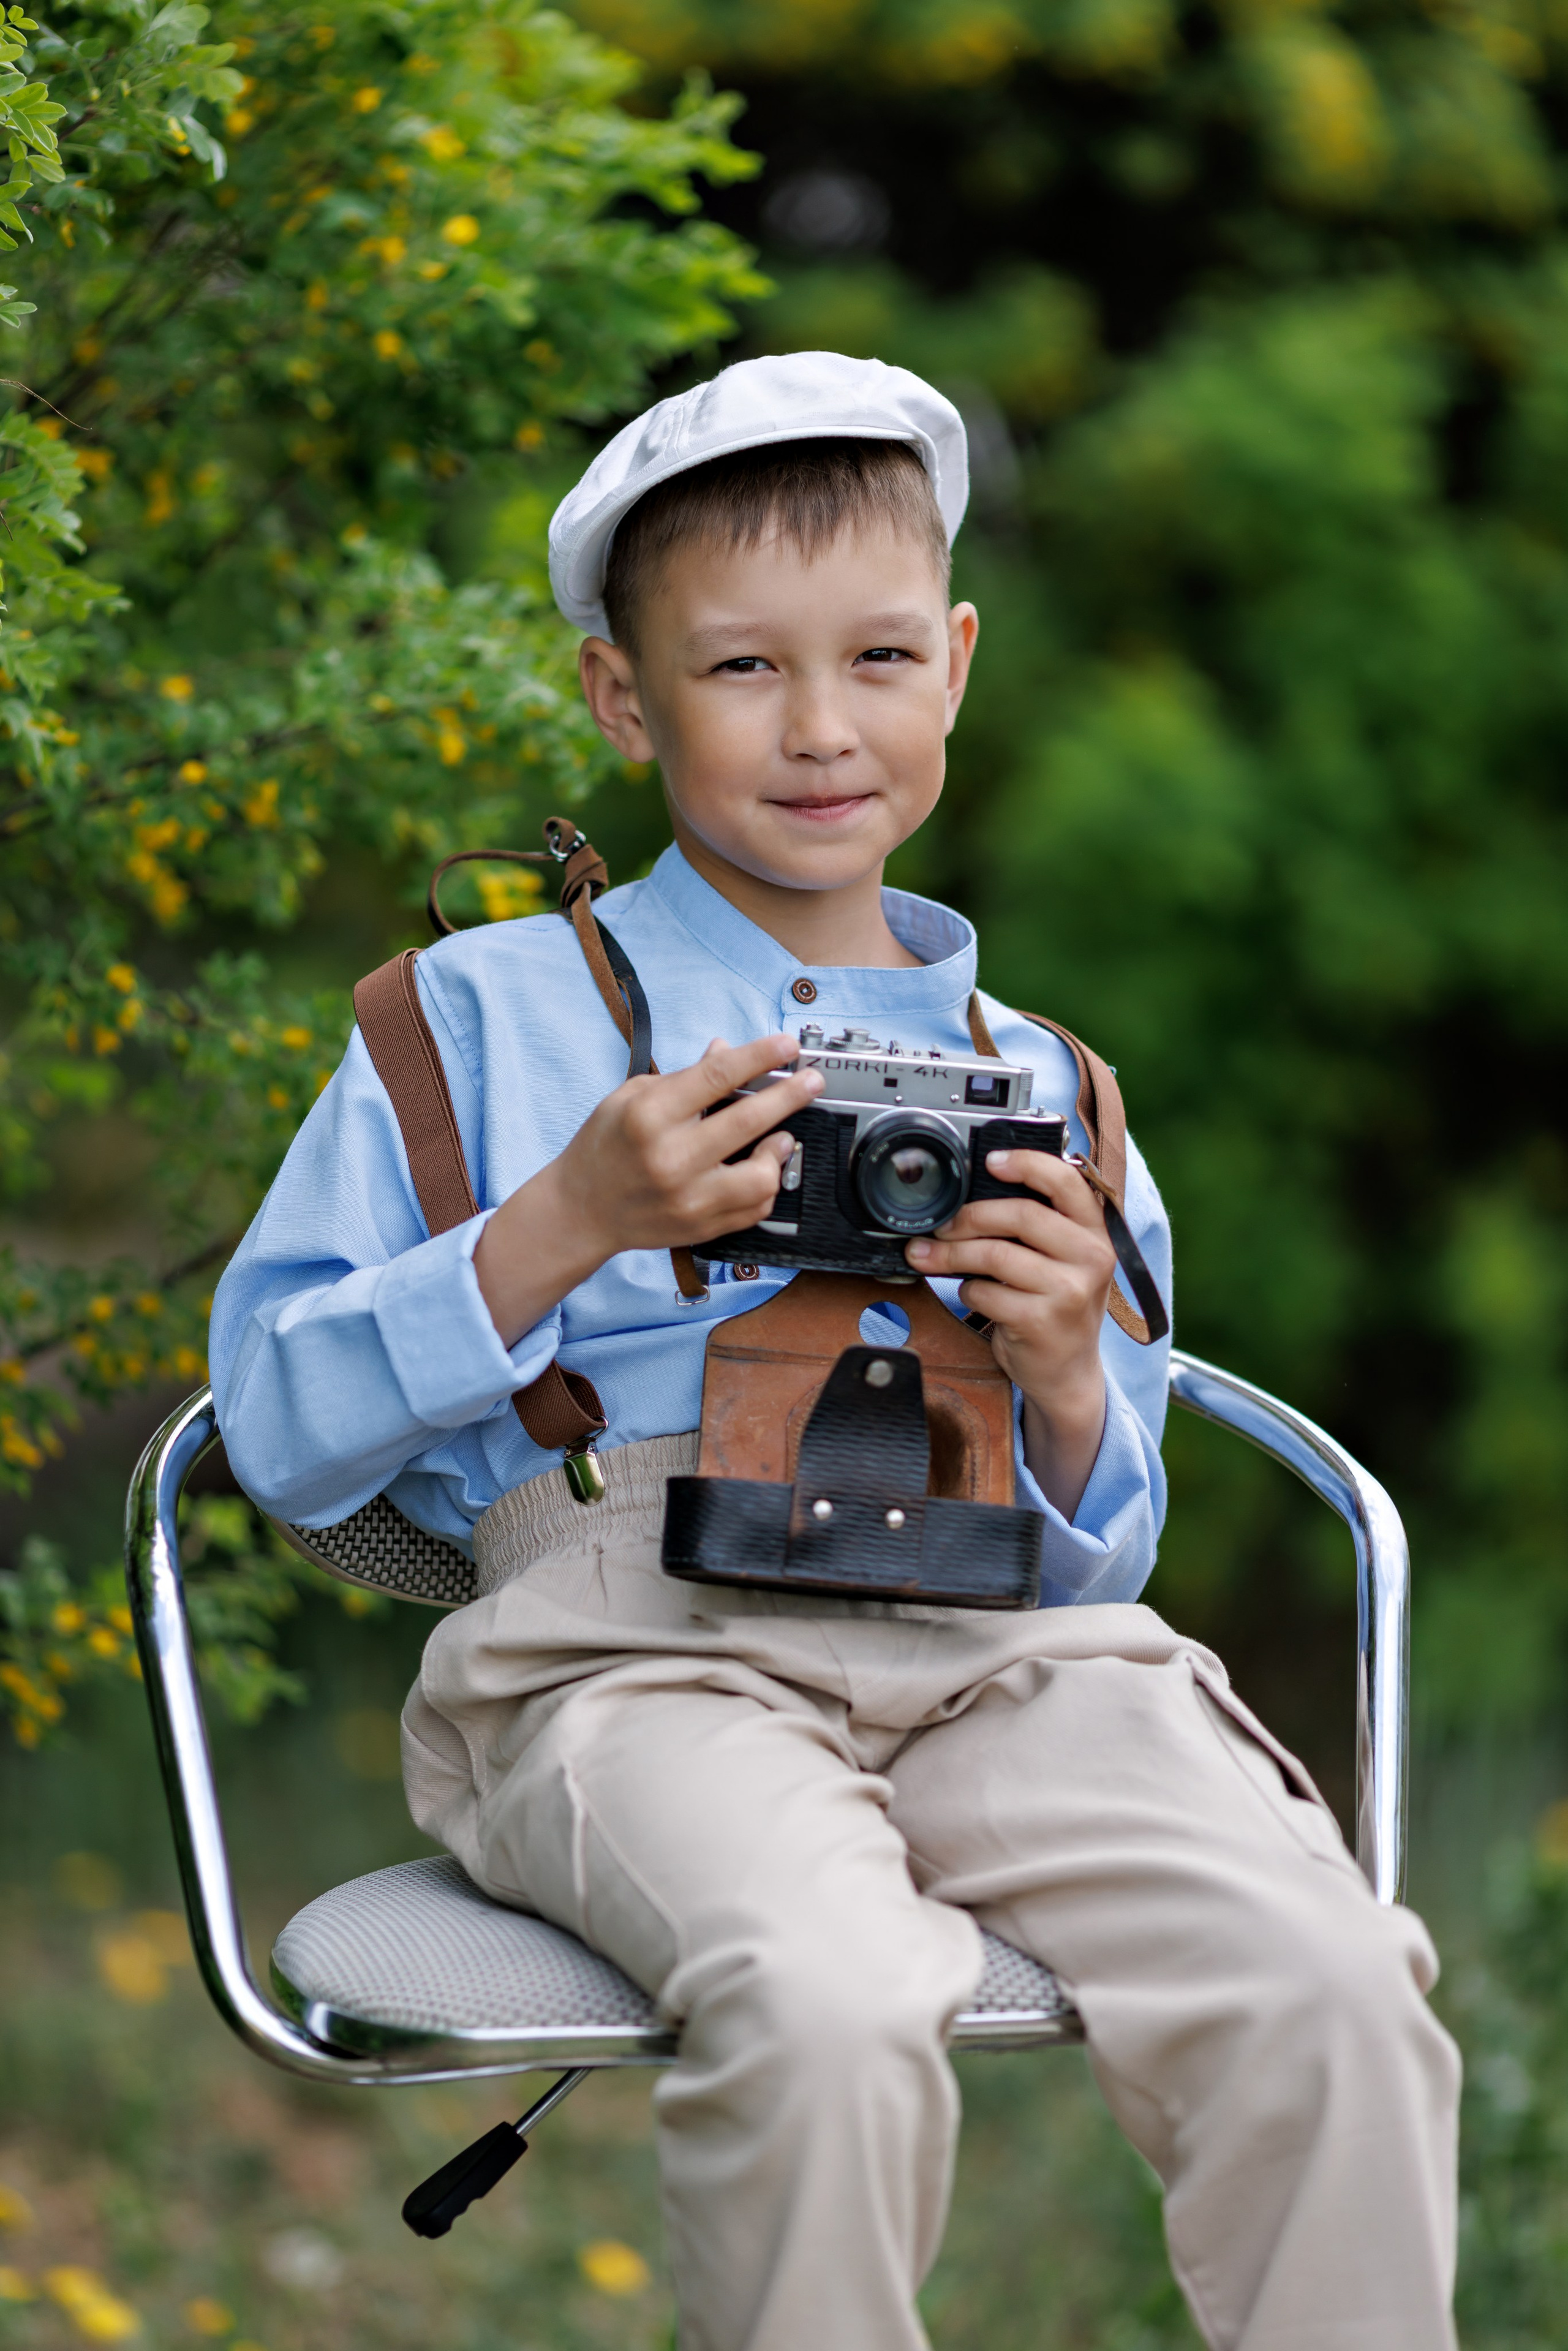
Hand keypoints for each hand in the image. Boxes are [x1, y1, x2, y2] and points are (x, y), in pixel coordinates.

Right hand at [475, 1036, 822, 1344]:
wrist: (580, 1210)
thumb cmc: (604, 1147)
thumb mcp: (631, 1097)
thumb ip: (685, 1077)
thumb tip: (728, 1051)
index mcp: (649, 1116)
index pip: (717, 1076)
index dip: (760, 1056)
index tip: (787, 1045)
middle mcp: (670, 1158)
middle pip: (748, 1121)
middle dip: (790, 1095)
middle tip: (812, 1081)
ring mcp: (688, 1198)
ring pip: (762, 1175)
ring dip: (779, 1150)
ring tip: (781, 1136)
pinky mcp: (701, 1226)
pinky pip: (755, 1208)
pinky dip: (766, 1185)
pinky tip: (762, 1168)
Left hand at [905, 1149, 1115, 1519]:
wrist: (1067, 1373)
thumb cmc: (1056, 1306)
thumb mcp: (1063, 1260)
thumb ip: (1039, 1225)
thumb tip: (973, 1193)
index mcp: (1095, 1232)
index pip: (1067, 1182)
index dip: (1027, 1163)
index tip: (990, 1161)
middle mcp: (1091, 1257)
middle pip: (1020, 1215)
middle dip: (967, 1217)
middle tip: (939, 1226)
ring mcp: (1070, 1291)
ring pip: (995, 1255)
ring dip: (951, 1254)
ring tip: (927, 1255)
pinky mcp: (1042, 1321)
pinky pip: (987, 1292)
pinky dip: (968, 1291)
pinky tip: (971, 1294)